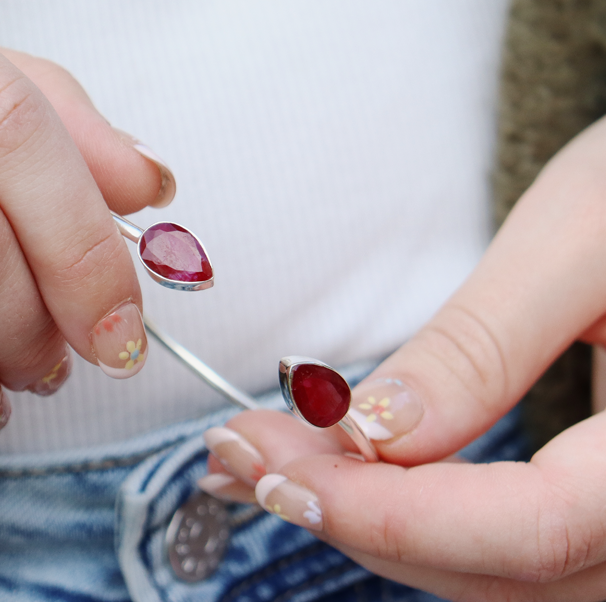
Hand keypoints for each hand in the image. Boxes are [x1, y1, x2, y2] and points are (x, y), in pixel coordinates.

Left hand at [204, 113, 605, 600]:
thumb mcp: (578, 246)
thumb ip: (479, 348)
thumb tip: (367, 430)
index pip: (536, 527)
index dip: (392, 512)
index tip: (274, 468)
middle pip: (504, 565)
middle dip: (356, 517)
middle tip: (241, 458)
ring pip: (498, 567)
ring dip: (372, 523)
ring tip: (267, 465)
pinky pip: (507, 540)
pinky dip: (415, 515)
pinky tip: (343, 475)